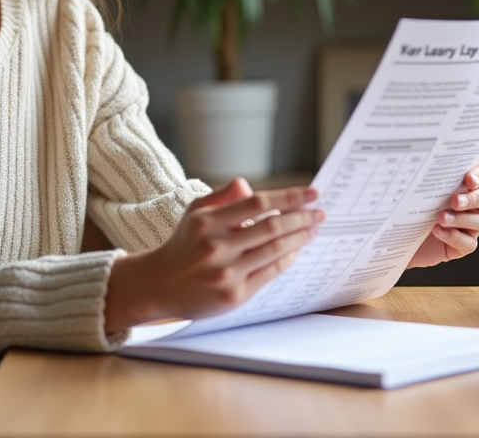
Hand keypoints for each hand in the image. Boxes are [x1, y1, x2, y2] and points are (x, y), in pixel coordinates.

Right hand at [104, 178, 323, 332]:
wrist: (159, 285)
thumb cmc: (183, 244)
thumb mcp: (195, 212)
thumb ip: (222, 197)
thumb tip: (246, 184)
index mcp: (207, 221)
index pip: (257, 202)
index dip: (289, 197)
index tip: (312, 193)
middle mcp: (216, 246)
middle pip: (272, 227)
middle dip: (302, 218)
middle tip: (320, 212)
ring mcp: (226, 272)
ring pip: (274, 250)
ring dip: (300, 238)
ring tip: (313, 229)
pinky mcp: (233, 295)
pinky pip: (270, 273)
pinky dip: (287, 259)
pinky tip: (297, 250)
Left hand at [406, 160, 478, 268]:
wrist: (399, 237)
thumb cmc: (408, 207)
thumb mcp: (415, 190)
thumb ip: (424, 176)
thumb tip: (418, 160)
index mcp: (466, 184)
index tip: (468, 179)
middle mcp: (473, 204)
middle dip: (475, 198)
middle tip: (455, 201)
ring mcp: (470, 226)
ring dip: (463, 219)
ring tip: (441, 218)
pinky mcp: (463, 246)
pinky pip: (469, 243)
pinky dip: (454, 237)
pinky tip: (437, 231)